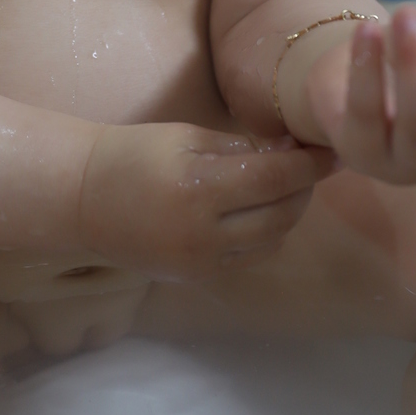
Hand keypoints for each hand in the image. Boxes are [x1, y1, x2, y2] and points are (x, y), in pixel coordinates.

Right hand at [78, 121, 326, 280]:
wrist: (83, 199)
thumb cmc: (134, 154)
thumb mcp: (186, 137)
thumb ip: (241, 147)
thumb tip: (290, 151)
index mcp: (199, 186)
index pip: (275, 177)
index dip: (310, 164)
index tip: (332, 148)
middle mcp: (204, 232)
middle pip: (282, 213)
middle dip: (305, 187)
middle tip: (310, 162)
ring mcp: (201, 261)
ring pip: (272, 239)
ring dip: (288, 211)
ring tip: (284, 183)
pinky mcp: (198, 277)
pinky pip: (250, 256)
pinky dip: (265, 232)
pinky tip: (257, 209)